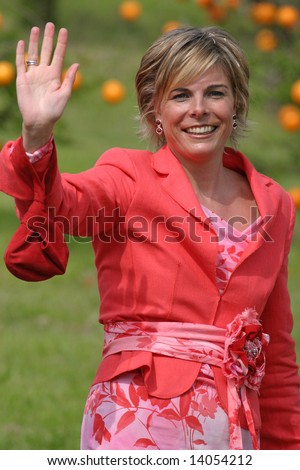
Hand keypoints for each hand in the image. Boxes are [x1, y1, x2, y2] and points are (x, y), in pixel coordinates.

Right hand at [16, 22, 78, 151]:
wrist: (40, 121)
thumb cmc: (54, 111)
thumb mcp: (65, 94)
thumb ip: (69, 79)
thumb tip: (77, 64)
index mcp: (55, 75)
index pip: (59, 55)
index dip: (61, 43)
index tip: (64, 30)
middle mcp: (44, 72)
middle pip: (46, 51)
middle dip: (48, 38)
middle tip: (50, 24)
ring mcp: (33, 75)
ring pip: (34, 54)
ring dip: (35, 41)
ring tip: (36, 29)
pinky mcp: (22, 79)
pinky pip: (21, 63)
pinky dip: (21, 53)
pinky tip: (23, 42)